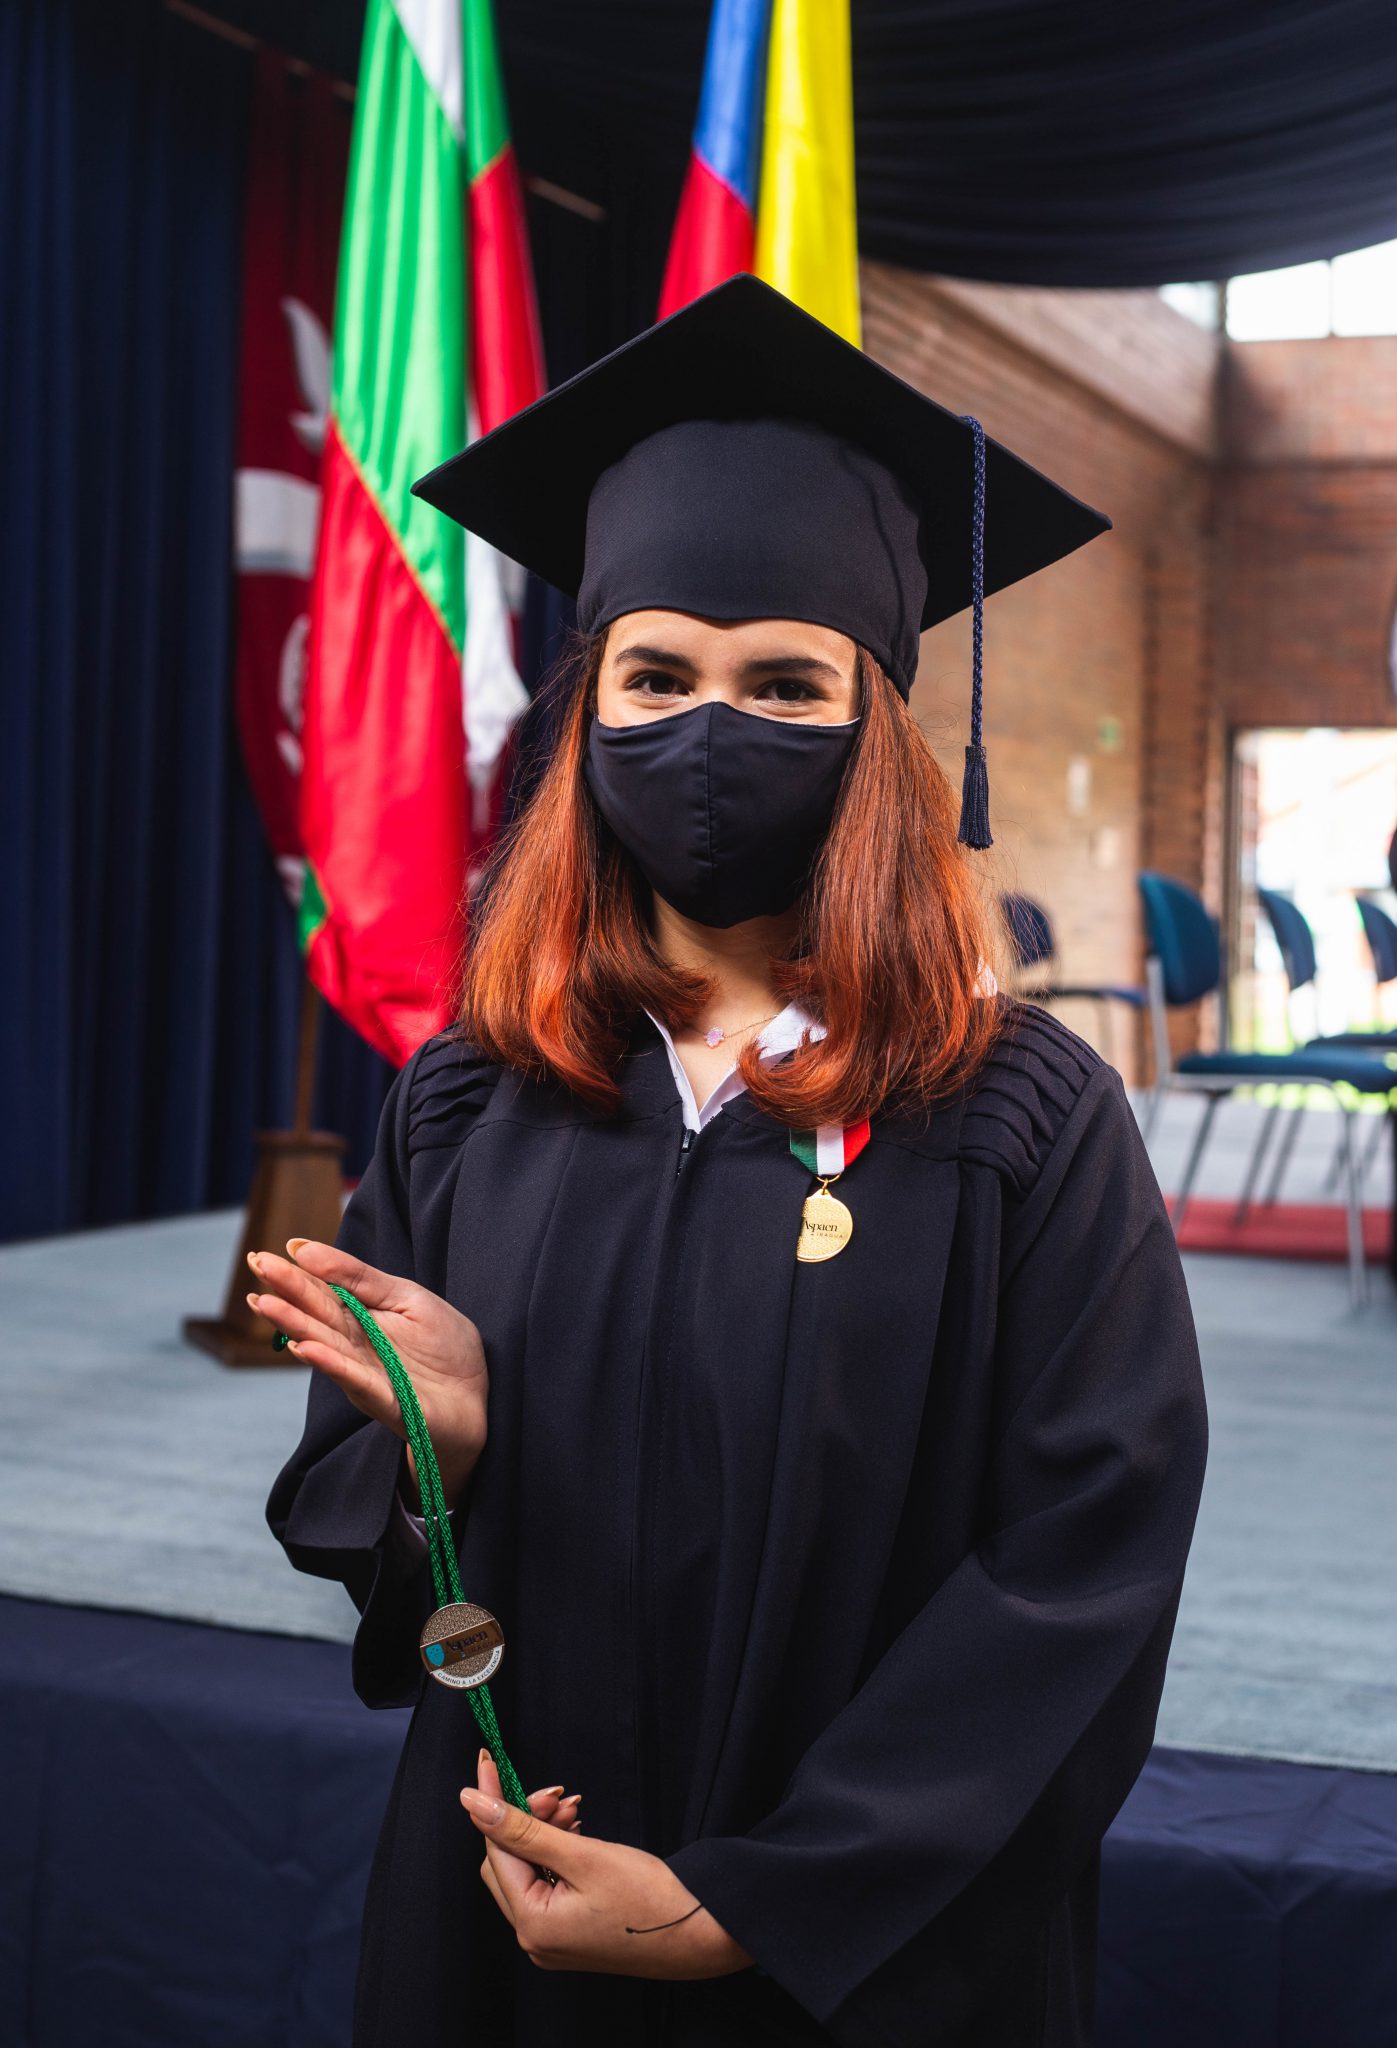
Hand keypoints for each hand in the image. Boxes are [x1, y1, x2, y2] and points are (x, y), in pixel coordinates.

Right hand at [247, 1239, 487, 1499]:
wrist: (478, 1396)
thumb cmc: (443, 1345)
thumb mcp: (404, 1296)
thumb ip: (358, 1276)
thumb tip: (302, 1247)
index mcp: (358, 1318)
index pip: (318, 1293)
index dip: (290, 1275)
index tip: (259, 1257)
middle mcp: (353, 1347)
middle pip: (314, 1316)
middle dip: (284, 1292)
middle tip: (254, 1267)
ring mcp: (365, 1374)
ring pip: (325, 1346)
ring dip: (295, 1325)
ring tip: (266, 1303)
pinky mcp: (387, 1400)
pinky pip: (355, 1379)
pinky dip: (331, 1364)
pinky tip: (305, 1347)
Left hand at [462, 1752, 753, 1980]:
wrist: (699, 1932)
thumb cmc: (649, 1896)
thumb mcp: (583, 1854)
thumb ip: (524, 1828)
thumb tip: (472, 1803)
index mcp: (532, 1924)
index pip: (496, 1851)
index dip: (493, 1803)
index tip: (488, 1762)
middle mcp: (534, 1940)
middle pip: (506, 1865)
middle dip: (523, 1820)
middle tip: (555, 1794)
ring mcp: (552, 1941)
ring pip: (527, 1873)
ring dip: (542, 1835)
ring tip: (573, 1809)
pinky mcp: (570, 1935)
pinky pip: (546, 1887)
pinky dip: (555, 1855)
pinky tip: (576, 1832)